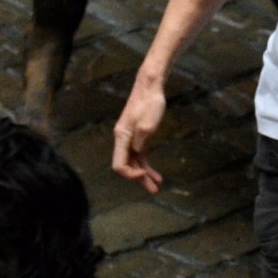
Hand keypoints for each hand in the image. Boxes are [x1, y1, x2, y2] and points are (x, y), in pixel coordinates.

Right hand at [112, 79, 167, 193]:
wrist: (150, 86)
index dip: (131, 174)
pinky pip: (140, 155)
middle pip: (127, 166)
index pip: (119, 164)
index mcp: (122, 137)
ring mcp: (130, 138)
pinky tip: (154, 173)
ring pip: (134, 162)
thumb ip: (141, 140)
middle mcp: (123, 139)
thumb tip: (138, 152)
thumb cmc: (150, 103)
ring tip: (157, 185)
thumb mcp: (148, 124)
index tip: (145, 173)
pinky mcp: (138, 136)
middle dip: (140, 179)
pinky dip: (146, 165)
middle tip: (154, 190)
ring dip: (144, 174)